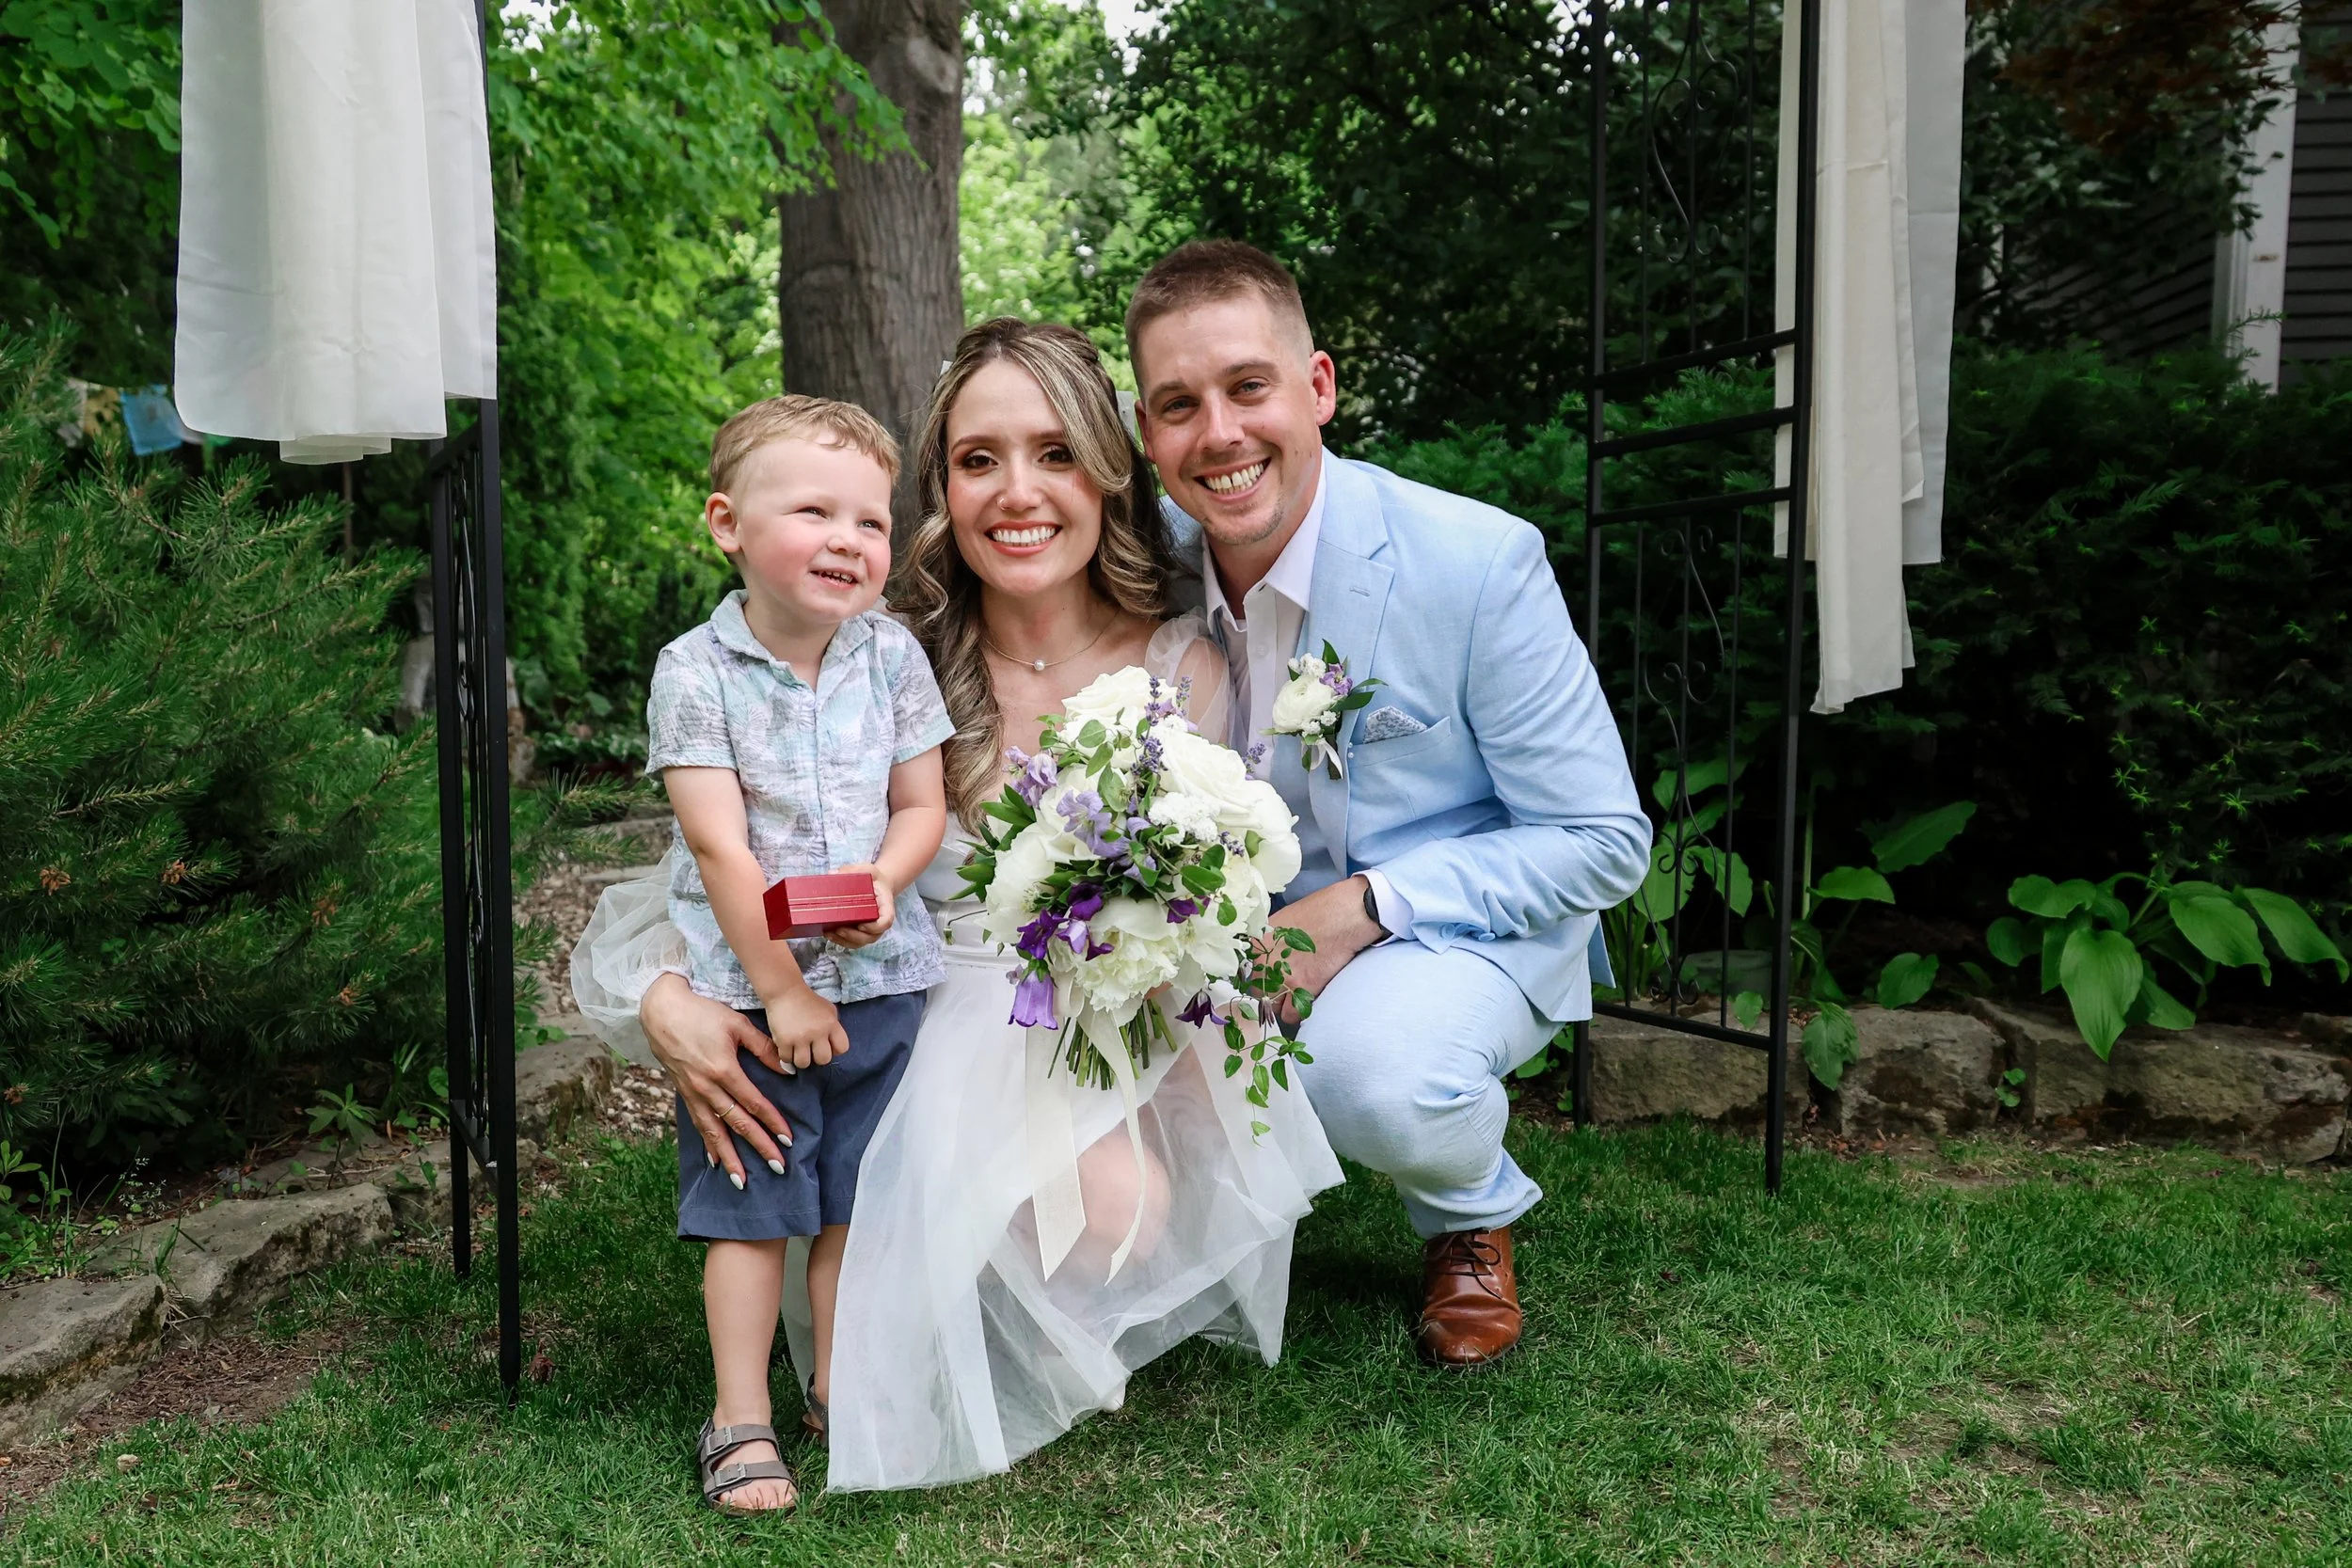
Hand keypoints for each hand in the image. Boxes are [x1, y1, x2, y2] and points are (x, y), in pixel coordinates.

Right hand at [640, 972, 791, 1187]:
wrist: (662, 1011)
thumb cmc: (703, 1013)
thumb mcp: (737, 1025)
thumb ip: (764, 1048)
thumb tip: (790, 1070)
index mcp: (723, 1070)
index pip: (754, 1103)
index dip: (772, 1122)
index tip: (788, 1140)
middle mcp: (707, 1088)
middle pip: (737, 1123)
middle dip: (758, 1146)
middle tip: (777, 1166)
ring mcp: (693, 1093)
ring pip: (714, 1132)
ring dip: (730, 1157)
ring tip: (742, 1181)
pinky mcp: (684, 1094)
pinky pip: (698, 1125)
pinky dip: (708, 1145)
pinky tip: (715, 1162)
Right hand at [761, 983, 849, 1069]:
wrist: (785, 991)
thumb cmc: (808, 1001)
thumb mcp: (828, 1010)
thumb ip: (833, 1026)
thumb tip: (833, 1046)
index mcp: (831, 1023)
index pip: (842, 1048)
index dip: (834, 1050)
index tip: (826, 1045)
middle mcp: (818, 1032)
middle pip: (823, 1060)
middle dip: (817, 1057)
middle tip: (810, 1050)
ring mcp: (801, 1037)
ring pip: (804, 1063)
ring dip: (800, 1059)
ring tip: (797, 1051)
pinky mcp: (784, 1040)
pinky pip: (787, 1059)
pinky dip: (786, 1055)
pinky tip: (786, 1047)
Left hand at [827, 862, 897, 949]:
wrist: (877, 886)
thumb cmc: (874, 879)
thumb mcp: (867, 870)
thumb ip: (853, 870)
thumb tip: (832, 874)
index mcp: (886, 907)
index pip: (886, 921)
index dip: (874, 927)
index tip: (861, 925)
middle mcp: (880, 922)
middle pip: (871, 937)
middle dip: (854, 936)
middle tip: (839, 930)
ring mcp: (870, 930)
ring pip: (860, 942)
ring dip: (845, 941)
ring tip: (829, 933)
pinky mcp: (860, 932)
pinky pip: (852, 942)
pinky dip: (840, 941)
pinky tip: (828, 933)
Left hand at [1270, 875, 1384, 1026]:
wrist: (1344, 915)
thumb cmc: (1320, 912)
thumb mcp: (1284, 922)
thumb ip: (1271, 942)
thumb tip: (1271, 957)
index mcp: (1256, 944)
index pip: (1248, 973)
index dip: (1262, 978)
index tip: (1271, 981)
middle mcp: (1262, 962)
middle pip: (1258, 992)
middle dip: (1272, 992)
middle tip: (1288, 986)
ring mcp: (1280, 977)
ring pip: (1273, 1006)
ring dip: (1286, 1004)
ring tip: (1300, 993)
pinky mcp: (1299, 989)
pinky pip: (1291, 1015)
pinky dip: (1300, 1011)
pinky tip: (1310, 997)